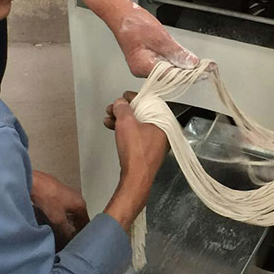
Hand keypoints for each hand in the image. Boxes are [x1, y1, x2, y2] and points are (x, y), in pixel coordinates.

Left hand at [31, 170, 89, 244]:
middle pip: (79, 218)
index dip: (82, 233)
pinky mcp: (59, 194)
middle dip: (74, 228)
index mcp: (81, 205)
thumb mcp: (58, 220)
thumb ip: (66, 231)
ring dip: (67, 222)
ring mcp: (68, 196)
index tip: (77, 241)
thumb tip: (70, 238)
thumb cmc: (48, 197)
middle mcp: (77, 199)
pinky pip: (64, 208)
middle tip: (67, 238)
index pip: (86, 223)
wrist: (35, 183)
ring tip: (59, 231)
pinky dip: (61, 216)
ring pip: (71, 213)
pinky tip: (53, 220)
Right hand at [103, 97, 168, 226]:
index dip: (133, 97)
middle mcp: (163, 131)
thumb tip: (120, 103)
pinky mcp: (147, 150)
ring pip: (137, 124)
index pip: (150, 102)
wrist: (135, 177)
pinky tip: (113, 129)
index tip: (123, 97)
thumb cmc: (136, 153)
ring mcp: (155, 141)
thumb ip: (123, 108)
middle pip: (142, 113)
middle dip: (124, 110)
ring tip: (109, 119)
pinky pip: (136, 134)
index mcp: (164, 121)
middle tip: (113, 108)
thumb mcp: (126, 122)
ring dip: (122, 120)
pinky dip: (125, 130)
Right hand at [113, 4, 198, 76]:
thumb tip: (190, 63)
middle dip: (185, 71)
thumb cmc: (134, 23)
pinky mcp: (145, 61)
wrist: (121, 14)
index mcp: (143, 67)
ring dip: (179, 67)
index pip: (170, 77)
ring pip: (166, 71)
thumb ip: (176, 52)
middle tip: (202, 67)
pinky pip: (161, 64)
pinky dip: (172, 61)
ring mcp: (142, 67)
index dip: (187, 74)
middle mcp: (141, 71)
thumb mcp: (160, 37)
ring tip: (195, 64)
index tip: (201, 72)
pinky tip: (182, 59)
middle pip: (168, 76)